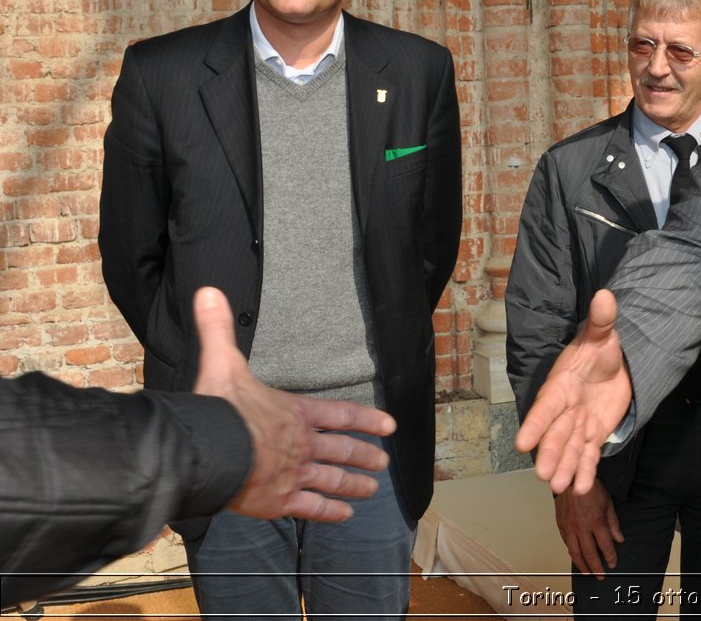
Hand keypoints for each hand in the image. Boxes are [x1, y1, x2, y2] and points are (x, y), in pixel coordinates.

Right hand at [191, 287, 396, 521]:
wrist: (205, 450)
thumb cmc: (217, 408)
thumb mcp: (221, 362)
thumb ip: (217, 328)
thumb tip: (207, 291)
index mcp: (296, 412)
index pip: (342, 414)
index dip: (368, 419)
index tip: (389, 426)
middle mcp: (303, 444)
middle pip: (344, 451)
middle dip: (366, 456)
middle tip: (383, 463)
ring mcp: (294, 474)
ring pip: (334, 481)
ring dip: (355, 485)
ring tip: (372, 489)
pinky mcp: (279, 501)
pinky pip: (312, 508)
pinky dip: (330, 512)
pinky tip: (344, 515)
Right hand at [515, 289, 634, 494]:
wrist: (614, 365)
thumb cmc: (600, 349)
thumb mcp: (603, 334)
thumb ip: (602, 319)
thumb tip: (606, 295)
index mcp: (561, 385)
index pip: (546, 406)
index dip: (535, 424)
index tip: (522, 443)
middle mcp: (565, 408)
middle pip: (555, 433)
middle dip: (550, 453)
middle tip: (543, 475)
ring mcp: (579, 424)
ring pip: (570, 448)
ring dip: (565, 467)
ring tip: (559, 486)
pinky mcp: (594, 434)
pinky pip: (589, 454)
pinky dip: (586, 470)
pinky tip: (583, 487)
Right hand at [554, 482, 623, 577]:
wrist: (570, 480)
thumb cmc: (590, 489)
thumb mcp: (608, 503)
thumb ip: (613, 523)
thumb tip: (619, 539)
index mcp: (596, 522)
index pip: (605, 545)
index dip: (610, 557)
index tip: (613, 563)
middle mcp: (582, 528)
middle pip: (590, 553)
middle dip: (596, 567)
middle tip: (600, 575)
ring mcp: (570, 528)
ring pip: (576, 553)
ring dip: (582, 566)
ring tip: (587, 573)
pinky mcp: (561, 526)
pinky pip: (567, 544)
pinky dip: (572, 554)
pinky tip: (576, 558)